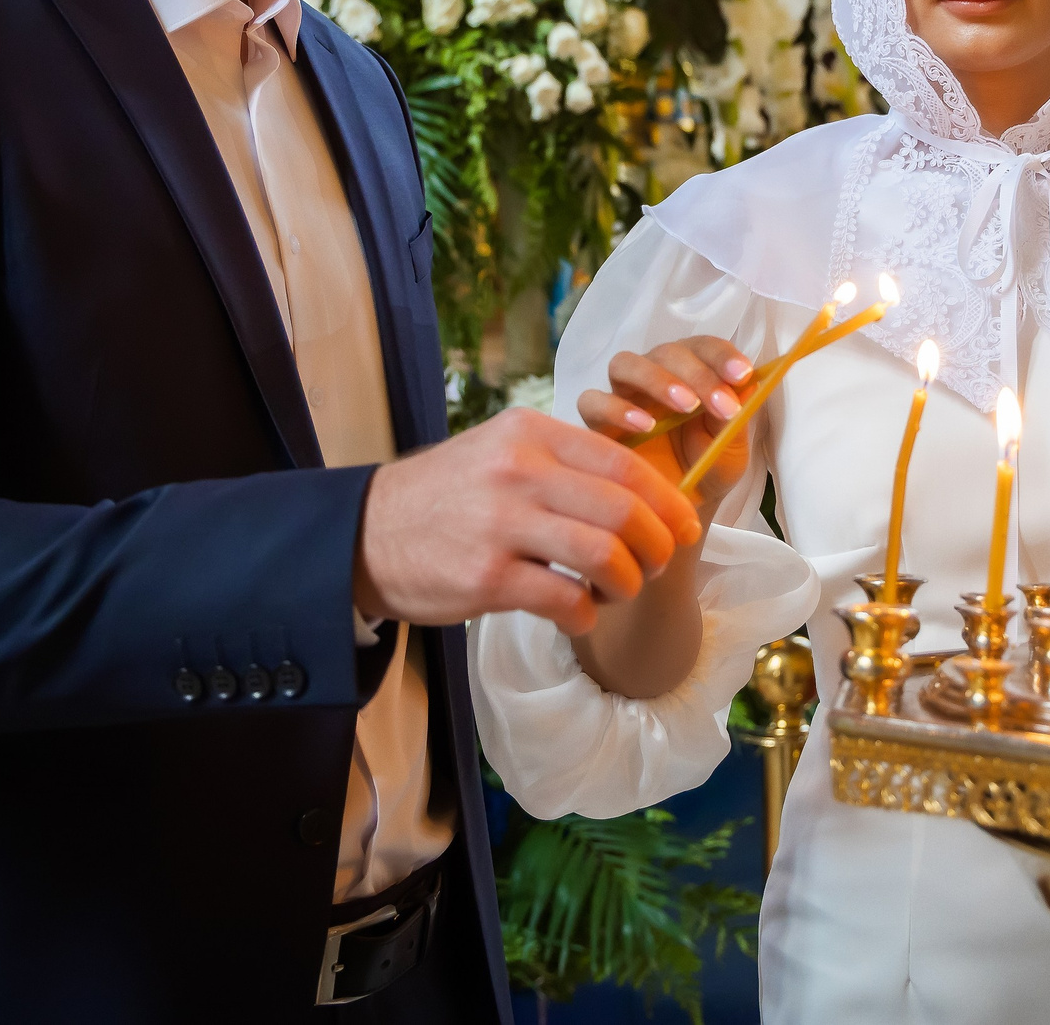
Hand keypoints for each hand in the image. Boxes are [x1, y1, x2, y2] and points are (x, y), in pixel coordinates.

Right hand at [354, 408, 704, 635]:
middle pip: (624, 511)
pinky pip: (565, 600)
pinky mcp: (486, 578)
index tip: (685, 528)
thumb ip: (564, 462)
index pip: (624, 463)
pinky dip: (585, 616)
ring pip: (604, 556)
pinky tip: (578, 616)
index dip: (668, 501)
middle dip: (657, 547)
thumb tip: (646, 491)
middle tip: (656, 566)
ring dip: (626, 584)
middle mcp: (518, 471)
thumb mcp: (500, 451)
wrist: (364, 533)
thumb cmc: (448, 495)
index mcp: (530, 433)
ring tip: (615, 593)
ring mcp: (501, 525)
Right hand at [577, 337, 757, 514]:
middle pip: (666, 351)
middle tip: (720, 405)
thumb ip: (736, 415)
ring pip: (624, 364)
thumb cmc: (706, 469)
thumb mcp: (731, 446)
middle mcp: (654, 374)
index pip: (704, 347)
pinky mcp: (596, 422)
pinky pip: (593, 402)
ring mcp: (622, 395)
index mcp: (691, 371)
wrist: (678, 511)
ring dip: (657, 379)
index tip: (743, 375)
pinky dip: (616, 408)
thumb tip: (748, 381)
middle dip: (697, 373)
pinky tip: (645, 426)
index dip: (723, 356)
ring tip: (686, 406)